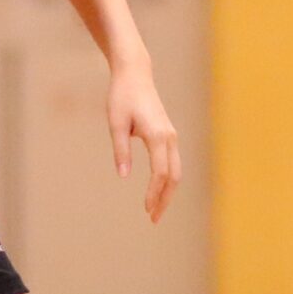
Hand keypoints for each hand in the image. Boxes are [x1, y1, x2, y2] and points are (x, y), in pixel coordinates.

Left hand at [106, 58, 182, 222]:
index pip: (160, 172)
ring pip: (176, 170)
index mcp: (157, 134)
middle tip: (154, 219)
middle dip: (165, 199)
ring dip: (167, 192)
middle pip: (174, 176)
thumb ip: (121, 150)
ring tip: (155, 210)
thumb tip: (124, 176)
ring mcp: (171, 135)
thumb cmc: (122, 96)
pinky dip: (168, 180)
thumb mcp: (116, 123)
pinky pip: (173, 162)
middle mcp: (169, 136)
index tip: (146, 210)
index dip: (154, 193)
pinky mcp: (168, 134)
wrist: (134, 74)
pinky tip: (158, 191)